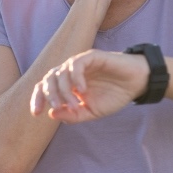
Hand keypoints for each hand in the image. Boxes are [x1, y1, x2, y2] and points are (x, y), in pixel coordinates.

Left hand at [29, 50, 149, 122]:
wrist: (136, 84)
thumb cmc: (114, 96)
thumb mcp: (91, 112)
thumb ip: (73, 115)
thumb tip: (52, 113)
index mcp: (67, 85)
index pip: (44, 88)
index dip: (37, 99)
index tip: (36, 113)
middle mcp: (70, 73)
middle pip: (48, 79)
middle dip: (49, 94)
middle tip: (57, 106)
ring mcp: (80, 64)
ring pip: (60, 72)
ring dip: (64, 91)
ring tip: (76, 104)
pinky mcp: (91, 56)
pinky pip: (76, 64)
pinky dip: (76, 77)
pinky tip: (83, 90)